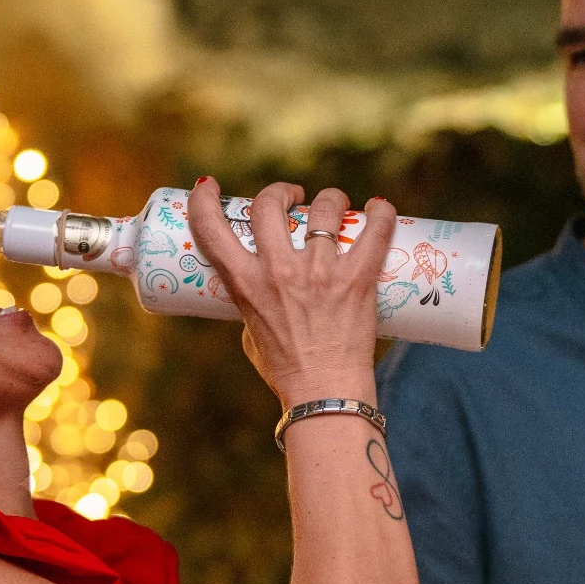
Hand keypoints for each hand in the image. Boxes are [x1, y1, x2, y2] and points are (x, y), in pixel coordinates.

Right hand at [185, 178, 396, 409]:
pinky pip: (375, 230)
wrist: (325, 396)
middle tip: (294, 198)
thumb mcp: (252, 332)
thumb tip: (265, 282)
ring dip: (330, 199)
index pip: (210, 228)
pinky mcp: (357, 279)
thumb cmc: (287, 370)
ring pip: (325, 208)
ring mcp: (320, 273)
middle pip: (270, 204)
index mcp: (245, 284)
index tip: (210, 187)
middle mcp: (279, 272)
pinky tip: (380, 209)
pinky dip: (381, 214)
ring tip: (336, 207)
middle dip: (281, 192)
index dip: (203, 199)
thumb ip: (253, 301)